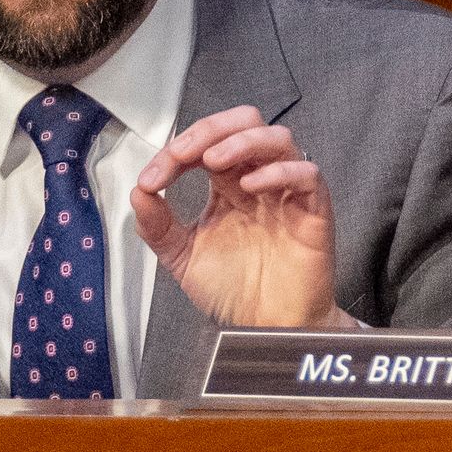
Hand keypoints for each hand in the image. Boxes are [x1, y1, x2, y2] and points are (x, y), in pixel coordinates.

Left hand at [130, 107, 343, 328]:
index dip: (175, 153)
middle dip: (211, 129)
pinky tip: (251, 186)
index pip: (205, 144)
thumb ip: (159, 226)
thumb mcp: (183, 258)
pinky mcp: (314, 210)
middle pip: (245, 122)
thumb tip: (137, 192)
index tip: (151, 180)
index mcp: (227, 184)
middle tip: (183, 153)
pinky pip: (307, 174)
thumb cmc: (235, 291)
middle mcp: (258, 180)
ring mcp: (287, 192)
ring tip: (213, 161)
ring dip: (242, 141)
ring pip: (278, 138)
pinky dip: (279, 172)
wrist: (267, 329)